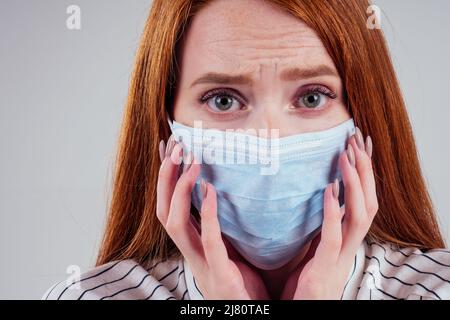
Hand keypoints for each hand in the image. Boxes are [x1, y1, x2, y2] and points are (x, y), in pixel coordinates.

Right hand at [156, 136, 268, 299]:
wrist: (253, 314)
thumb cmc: (247, 284)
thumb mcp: (231, 249)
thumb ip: (226, 225)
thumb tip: (231, 192)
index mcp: (193, 245)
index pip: (169, 206)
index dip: (164, 178)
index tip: (166, 148)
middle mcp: (190, 252)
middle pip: (163, 210)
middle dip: (164, 177)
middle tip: (175, 146)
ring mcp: (201, 263)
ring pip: (174, 223)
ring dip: (179, 189)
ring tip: (190, 162)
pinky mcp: (219, 273)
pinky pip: (208, 240)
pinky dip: (207, 214)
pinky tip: (210, 190)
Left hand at [282, 129, 377, 299]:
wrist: (298, 313)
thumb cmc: (301, 284)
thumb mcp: (311, 250)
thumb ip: (318, 227)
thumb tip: (317, 199)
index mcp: (345, 241)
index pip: (363, 201)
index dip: (365, 174)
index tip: (359, 147)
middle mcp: (348, 247)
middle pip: (369, 202)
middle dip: (365, 170)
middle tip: (358, 140)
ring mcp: (339, 258)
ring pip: (360, 216)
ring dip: (356, 183)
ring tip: (347, 156)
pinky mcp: (324, 269)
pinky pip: (334, 237)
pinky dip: (333, 211)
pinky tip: (328, 189)